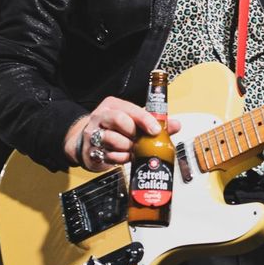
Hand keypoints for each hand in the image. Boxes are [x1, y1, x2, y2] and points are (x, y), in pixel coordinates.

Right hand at [62, 96, 182, 170]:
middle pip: (120, 121)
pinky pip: (108, 156)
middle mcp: (101, 117)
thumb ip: (154, 123)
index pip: (130, 109)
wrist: (87, 142)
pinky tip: (123, 156)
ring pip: (113, 140)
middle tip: (140, 141)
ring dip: (127, 148)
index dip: (145, 120)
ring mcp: (93, 134)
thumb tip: (176, 125)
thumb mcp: (132, 121)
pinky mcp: (90, 151)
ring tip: (131, 149)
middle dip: (134, 134)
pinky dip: (120, 159)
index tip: (155, 130)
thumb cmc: (114, 129)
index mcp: (113, 105)